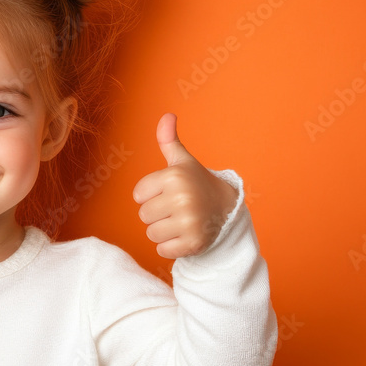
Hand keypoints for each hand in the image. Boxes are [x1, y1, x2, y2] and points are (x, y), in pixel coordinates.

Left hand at [132, 113, 238, 258]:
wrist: (226, 209)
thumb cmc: (196, 184)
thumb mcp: (182, 161)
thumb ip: (168, 140)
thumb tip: (167, 115)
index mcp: (174, 176)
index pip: (138, 195)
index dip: (151, 195)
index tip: (170, 192)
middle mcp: (182, 198)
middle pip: (144, 215)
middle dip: (157, 214)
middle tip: (177, 208)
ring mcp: (189, 222)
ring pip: (151, 234)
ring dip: (163, 231)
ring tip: (181, 221)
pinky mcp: (193, 243)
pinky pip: (163, 250)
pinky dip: (172, 247)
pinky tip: (186, 235)